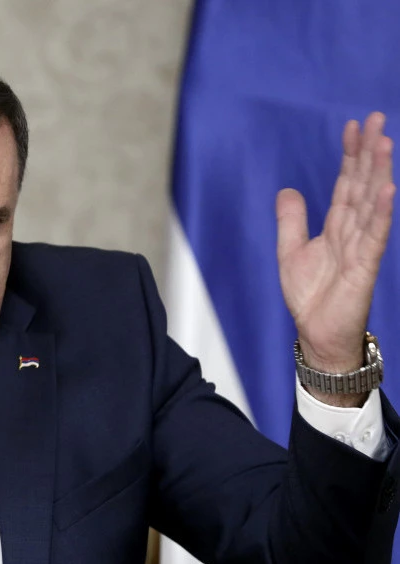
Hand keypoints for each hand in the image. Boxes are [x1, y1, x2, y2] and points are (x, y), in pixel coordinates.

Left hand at [276, 112, 393, 404]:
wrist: (317, 333)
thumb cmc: (311, 296)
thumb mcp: (291, 251)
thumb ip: (292, 220)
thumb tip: (287, 190)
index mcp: (337, 226)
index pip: (346, 183)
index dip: (350, 155)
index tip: (353, 126)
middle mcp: (353, 231)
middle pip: (362, 184)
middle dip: (368, 153)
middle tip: (375, 119)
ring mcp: (362, 247)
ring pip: (372, 203)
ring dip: (378, 173)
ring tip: (383, 143)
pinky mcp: (365, 266)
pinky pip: (375, 235)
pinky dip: (381, 212)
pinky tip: (387, 189)